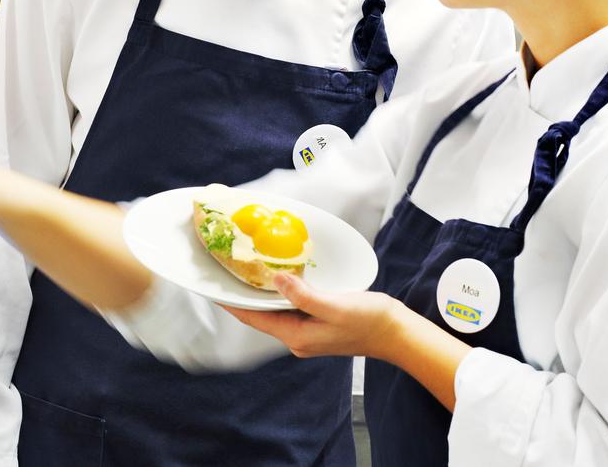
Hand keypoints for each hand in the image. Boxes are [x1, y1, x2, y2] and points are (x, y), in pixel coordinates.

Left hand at [221, 273, 406, 360]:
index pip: (253, 317)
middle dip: (241, 295)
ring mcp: (306, 332)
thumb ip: (304, 295)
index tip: (211, 287)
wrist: (396, 334)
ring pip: (274, 311)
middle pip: (260, 315)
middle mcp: (297, 337)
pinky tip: (278, 278)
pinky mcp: (316, 324)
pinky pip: (289, 308)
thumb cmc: (369, 321)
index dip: (230, 302)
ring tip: (244, 271)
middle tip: (225, 271)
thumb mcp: (336, 306)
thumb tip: (276, 280)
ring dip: (260, 293)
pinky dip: (280, 293)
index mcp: (296, 335)